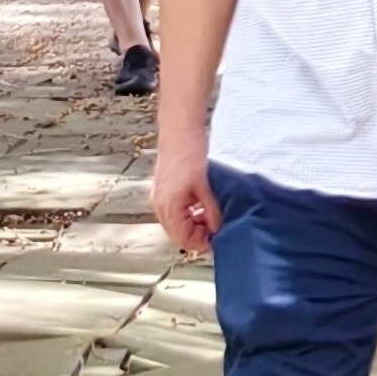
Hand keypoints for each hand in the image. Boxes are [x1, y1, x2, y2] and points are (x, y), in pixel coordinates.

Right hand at [151, 137, 220, 256]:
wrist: (179, 132)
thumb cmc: (190, 155)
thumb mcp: (205, 186)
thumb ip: (211, 211)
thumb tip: (218, 229)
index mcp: (169, 207)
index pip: (183, 238)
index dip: (200, 243)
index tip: (216, 241)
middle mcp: (160, 206)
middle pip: (177, 234)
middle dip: (196, 235)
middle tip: (216, 231)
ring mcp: (159, 198)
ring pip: (175, 223)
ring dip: (192, 225)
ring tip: (211, 219)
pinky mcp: (162, 191)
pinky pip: (173, 212)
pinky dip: (187, 215)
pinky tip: (201, 208)